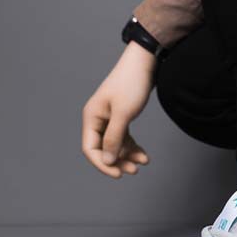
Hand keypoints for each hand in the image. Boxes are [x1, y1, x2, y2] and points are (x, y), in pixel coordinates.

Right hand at [82, 42, 156, 177]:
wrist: (145, 62)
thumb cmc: (132, 84)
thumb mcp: (123, 113)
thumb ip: (114, 138)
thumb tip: (107, 161)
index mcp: (92, 117)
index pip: (90, 148)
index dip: (103, 164)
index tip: (119, 174)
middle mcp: (97, 119)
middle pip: (103, 149)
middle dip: (118, 161)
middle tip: (134, 170)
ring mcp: (110, 118)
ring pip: (115, 144)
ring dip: (127, 155)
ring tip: (143, 163)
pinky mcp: (122, 116)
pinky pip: (124, 137)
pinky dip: (133, 146)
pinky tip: (144, 155)